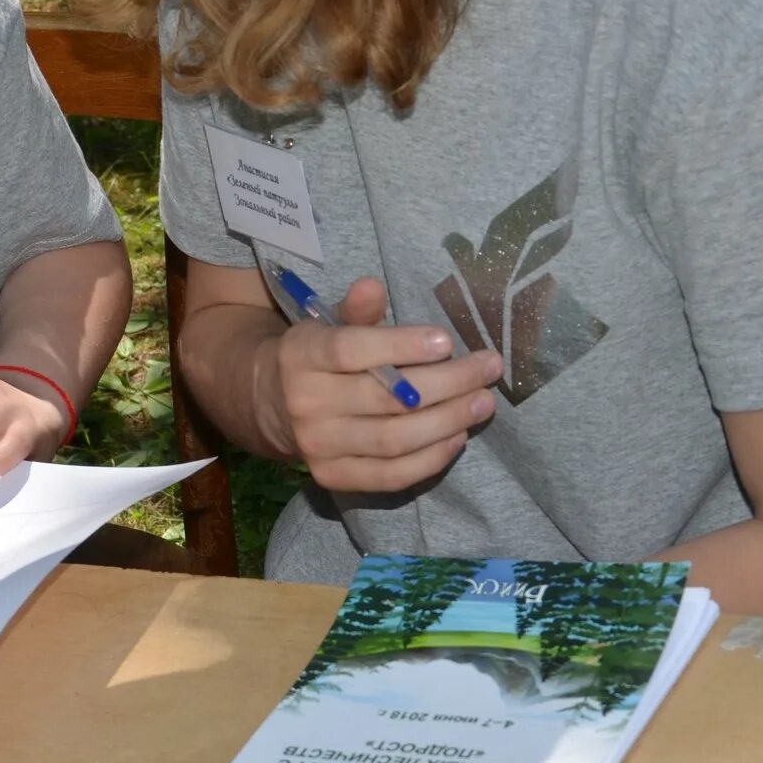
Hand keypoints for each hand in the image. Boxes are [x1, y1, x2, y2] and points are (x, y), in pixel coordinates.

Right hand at [269, 277, 501, 491]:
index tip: (448, 340)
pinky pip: (391, 475)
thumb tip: (372, 286)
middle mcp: (305, 403)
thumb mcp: (329, 325)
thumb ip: (357, 311)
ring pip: (394, 439)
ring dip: (448, 421)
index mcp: (302, 355)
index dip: (402, 346)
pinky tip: (458, 436)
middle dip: (448, 383)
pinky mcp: (333, 477)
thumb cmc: (319, 358)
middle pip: (386, 398)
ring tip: (483, 402)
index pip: (352, 351)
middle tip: (488, 368)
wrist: (274, 406)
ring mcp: (318, 446)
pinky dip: (430, 458)